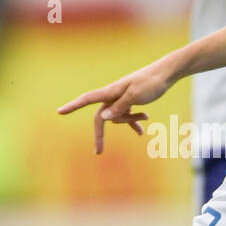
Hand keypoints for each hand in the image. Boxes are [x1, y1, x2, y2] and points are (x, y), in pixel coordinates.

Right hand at [57, 57, 175, 153]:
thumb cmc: (151, 82)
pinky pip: (127, 114)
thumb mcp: (135, 96)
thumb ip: (120, 107)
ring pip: (118, 116)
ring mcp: (122, 97)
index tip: (60, 111)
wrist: (166, 72)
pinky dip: (133, 121)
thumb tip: (103, 117)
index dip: (73, 106)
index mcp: (111, 91)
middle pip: (102, 116)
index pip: (87, 99)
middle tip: (98, 152)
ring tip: (145, 118)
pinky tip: (141, 131)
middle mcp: (113, 95)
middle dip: (100, 134)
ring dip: (130, 120)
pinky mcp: (131, 99)